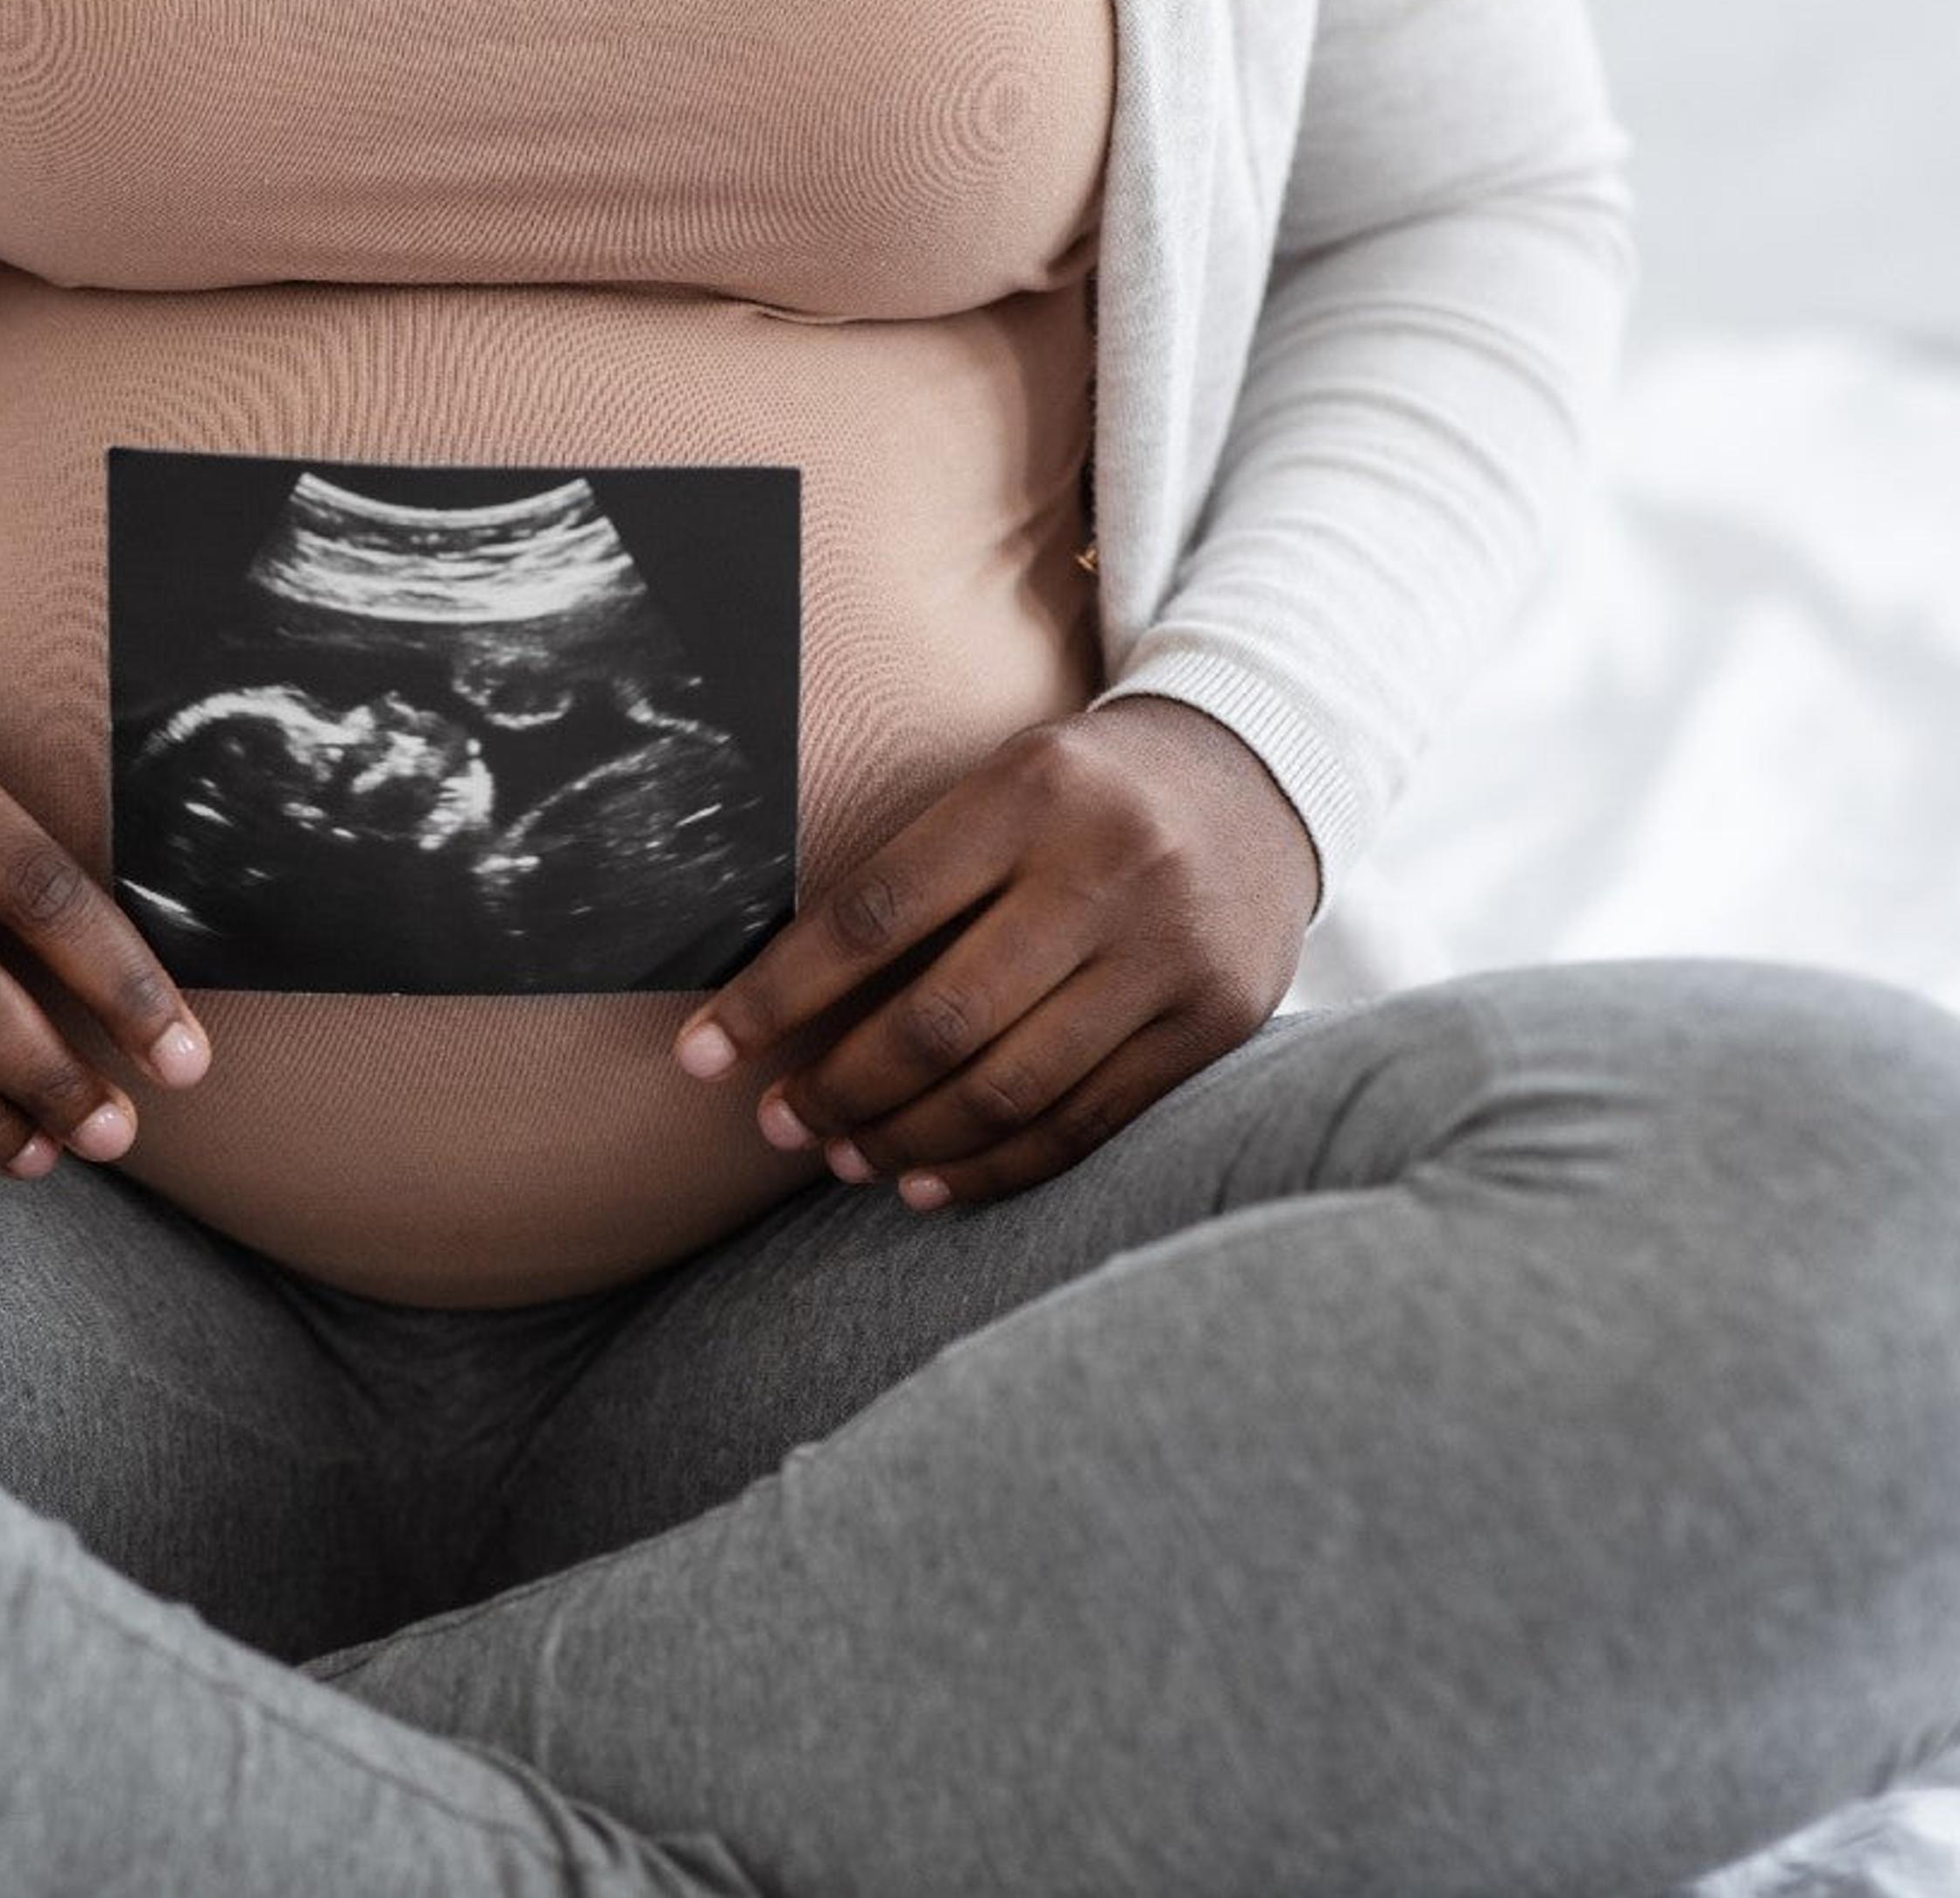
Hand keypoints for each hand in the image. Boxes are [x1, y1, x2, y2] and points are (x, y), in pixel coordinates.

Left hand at [671, 695, 1317, 1210]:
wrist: (1258, 776)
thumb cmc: (1080, 793)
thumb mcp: (998, 787)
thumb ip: (907, 878)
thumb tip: (771, 1002)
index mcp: (1027, 794)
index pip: (872, 916)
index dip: (775, 998)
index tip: (701, 1056)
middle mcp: (1106, 870)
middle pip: (940, 1020)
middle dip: (838, 1088)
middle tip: (776, 1124)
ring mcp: (1168, 952)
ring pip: (1010, 1087)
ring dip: (906, 1141)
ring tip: (840, 1159)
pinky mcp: (1215, 1021)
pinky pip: (1084, 1124)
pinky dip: (995, 1167)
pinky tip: (927, 1185)